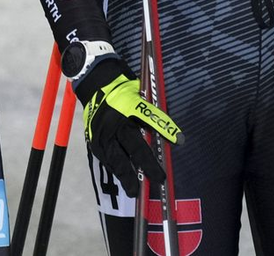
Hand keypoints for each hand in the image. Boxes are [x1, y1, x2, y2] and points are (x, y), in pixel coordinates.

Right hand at [78, 59, 182, 192]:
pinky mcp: (94, 139)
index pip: (152, 118)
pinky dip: (115, 170)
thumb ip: (148, 110)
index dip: (166, 129)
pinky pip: (107, 158)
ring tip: (135, 191)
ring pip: (117, 158)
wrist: (95, 82)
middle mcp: (117, 120)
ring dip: (127, 176)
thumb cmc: (122, 86)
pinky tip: (123, 180)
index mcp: (130, 104)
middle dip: (148, 164)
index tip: (179, 140)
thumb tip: (164, 130)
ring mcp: (103, 132)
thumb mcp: (138, 91)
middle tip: (159, 179)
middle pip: (135, 146)